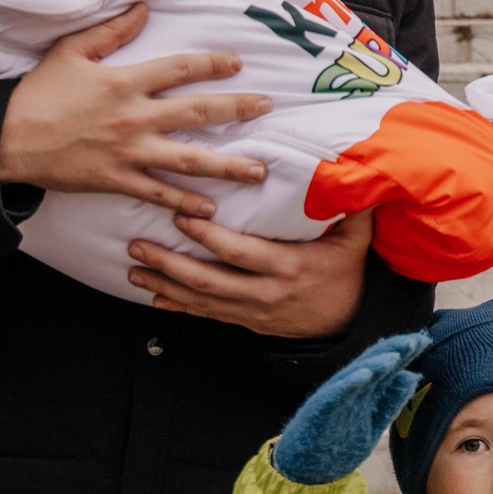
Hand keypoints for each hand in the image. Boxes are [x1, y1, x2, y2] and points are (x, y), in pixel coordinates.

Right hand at [0, 4, 271, 214]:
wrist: (6, 140)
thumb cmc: (38, 94)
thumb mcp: (71, 52)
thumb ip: (111, 30)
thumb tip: (143, 7)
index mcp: (125, 81)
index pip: (180, 69)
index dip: (212, 64)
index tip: (237, 64)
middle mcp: (134, 117)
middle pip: (197, 112)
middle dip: (237, 109)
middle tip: (267, 108)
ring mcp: (129, 152)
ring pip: (188, 160)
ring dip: (227, 166)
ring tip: (258, 171)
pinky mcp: (117, 180)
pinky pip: (158, 193)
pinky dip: (184, 202)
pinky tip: (210, 209)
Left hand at [133, 208, 376, 337]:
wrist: (345, 323)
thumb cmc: (345, 274)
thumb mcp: (354, 241)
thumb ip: (352, 207)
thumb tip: (358, 170)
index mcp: (287, 267)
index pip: (239, 252)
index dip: (207, 238)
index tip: (182, 216)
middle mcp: (264, 292)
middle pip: (207, 280)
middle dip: (168, 263)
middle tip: (137, 245)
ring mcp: (251, 311)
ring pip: (199, 300)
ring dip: (163, 284)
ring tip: (134, 269)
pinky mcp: (244, 321)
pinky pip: (205, 315)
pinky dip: (178, 306)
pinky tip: (156, 296)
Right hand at [272, 330, 430, 484]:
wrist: (302, 471)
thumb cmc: (337, 446)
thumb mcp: (372, 425)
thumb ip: (390, 403)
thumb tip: (412, 376)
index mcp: (363, 393)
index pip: (386, 368)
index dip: (404, 354)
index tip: (424, 341)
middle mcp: (349, 391)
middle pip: (373, 365)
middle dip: (394, 351)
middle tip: (416, 340)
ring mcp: (333, 400)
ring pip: (355, 376)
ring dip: (374, 364)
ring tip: (394, 355)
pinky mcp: (318, 412)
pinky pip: (335, 396)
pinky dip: (349, 384)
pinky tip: (365, 375)